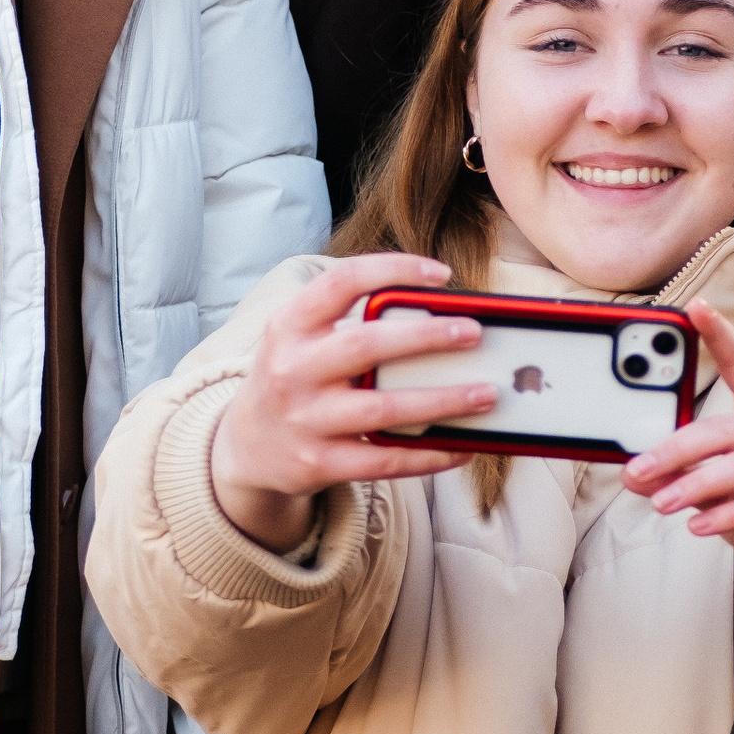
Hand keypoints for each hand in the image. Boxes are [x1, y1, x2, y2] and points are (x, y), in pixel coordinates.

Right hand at [207, 255, 497, 553]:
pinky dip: (428, 454)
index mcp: (289, 326)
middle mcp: (291, 370)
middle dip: (425, 337)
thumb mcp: (301, 339)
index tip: (442, 274)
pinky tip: (462, 446)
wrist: (247, 446)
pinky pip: (384, 460)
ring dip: (440, 400)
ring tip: (485, 393)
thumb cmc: (294, 379)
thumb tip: (440, 314)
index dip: (394, 270)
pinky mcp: (318, 463)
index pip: (342, 282)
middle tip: (473, 332)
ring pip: (381, 409)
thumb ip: (349, 321)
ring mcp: (304, 420)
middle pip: (365, 346)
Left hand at [621, 301, 733, 637]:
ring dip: (696, 486)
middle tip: (637, 467)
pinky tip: (697, 526)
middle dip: (677, 448)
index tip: (696, 306)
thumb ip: (684, 470)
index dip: (723, 336)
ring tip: (660, 501)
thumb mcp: (725, 478)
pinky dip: (726, 516)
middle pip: (729, 429)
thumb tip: (633, 474)